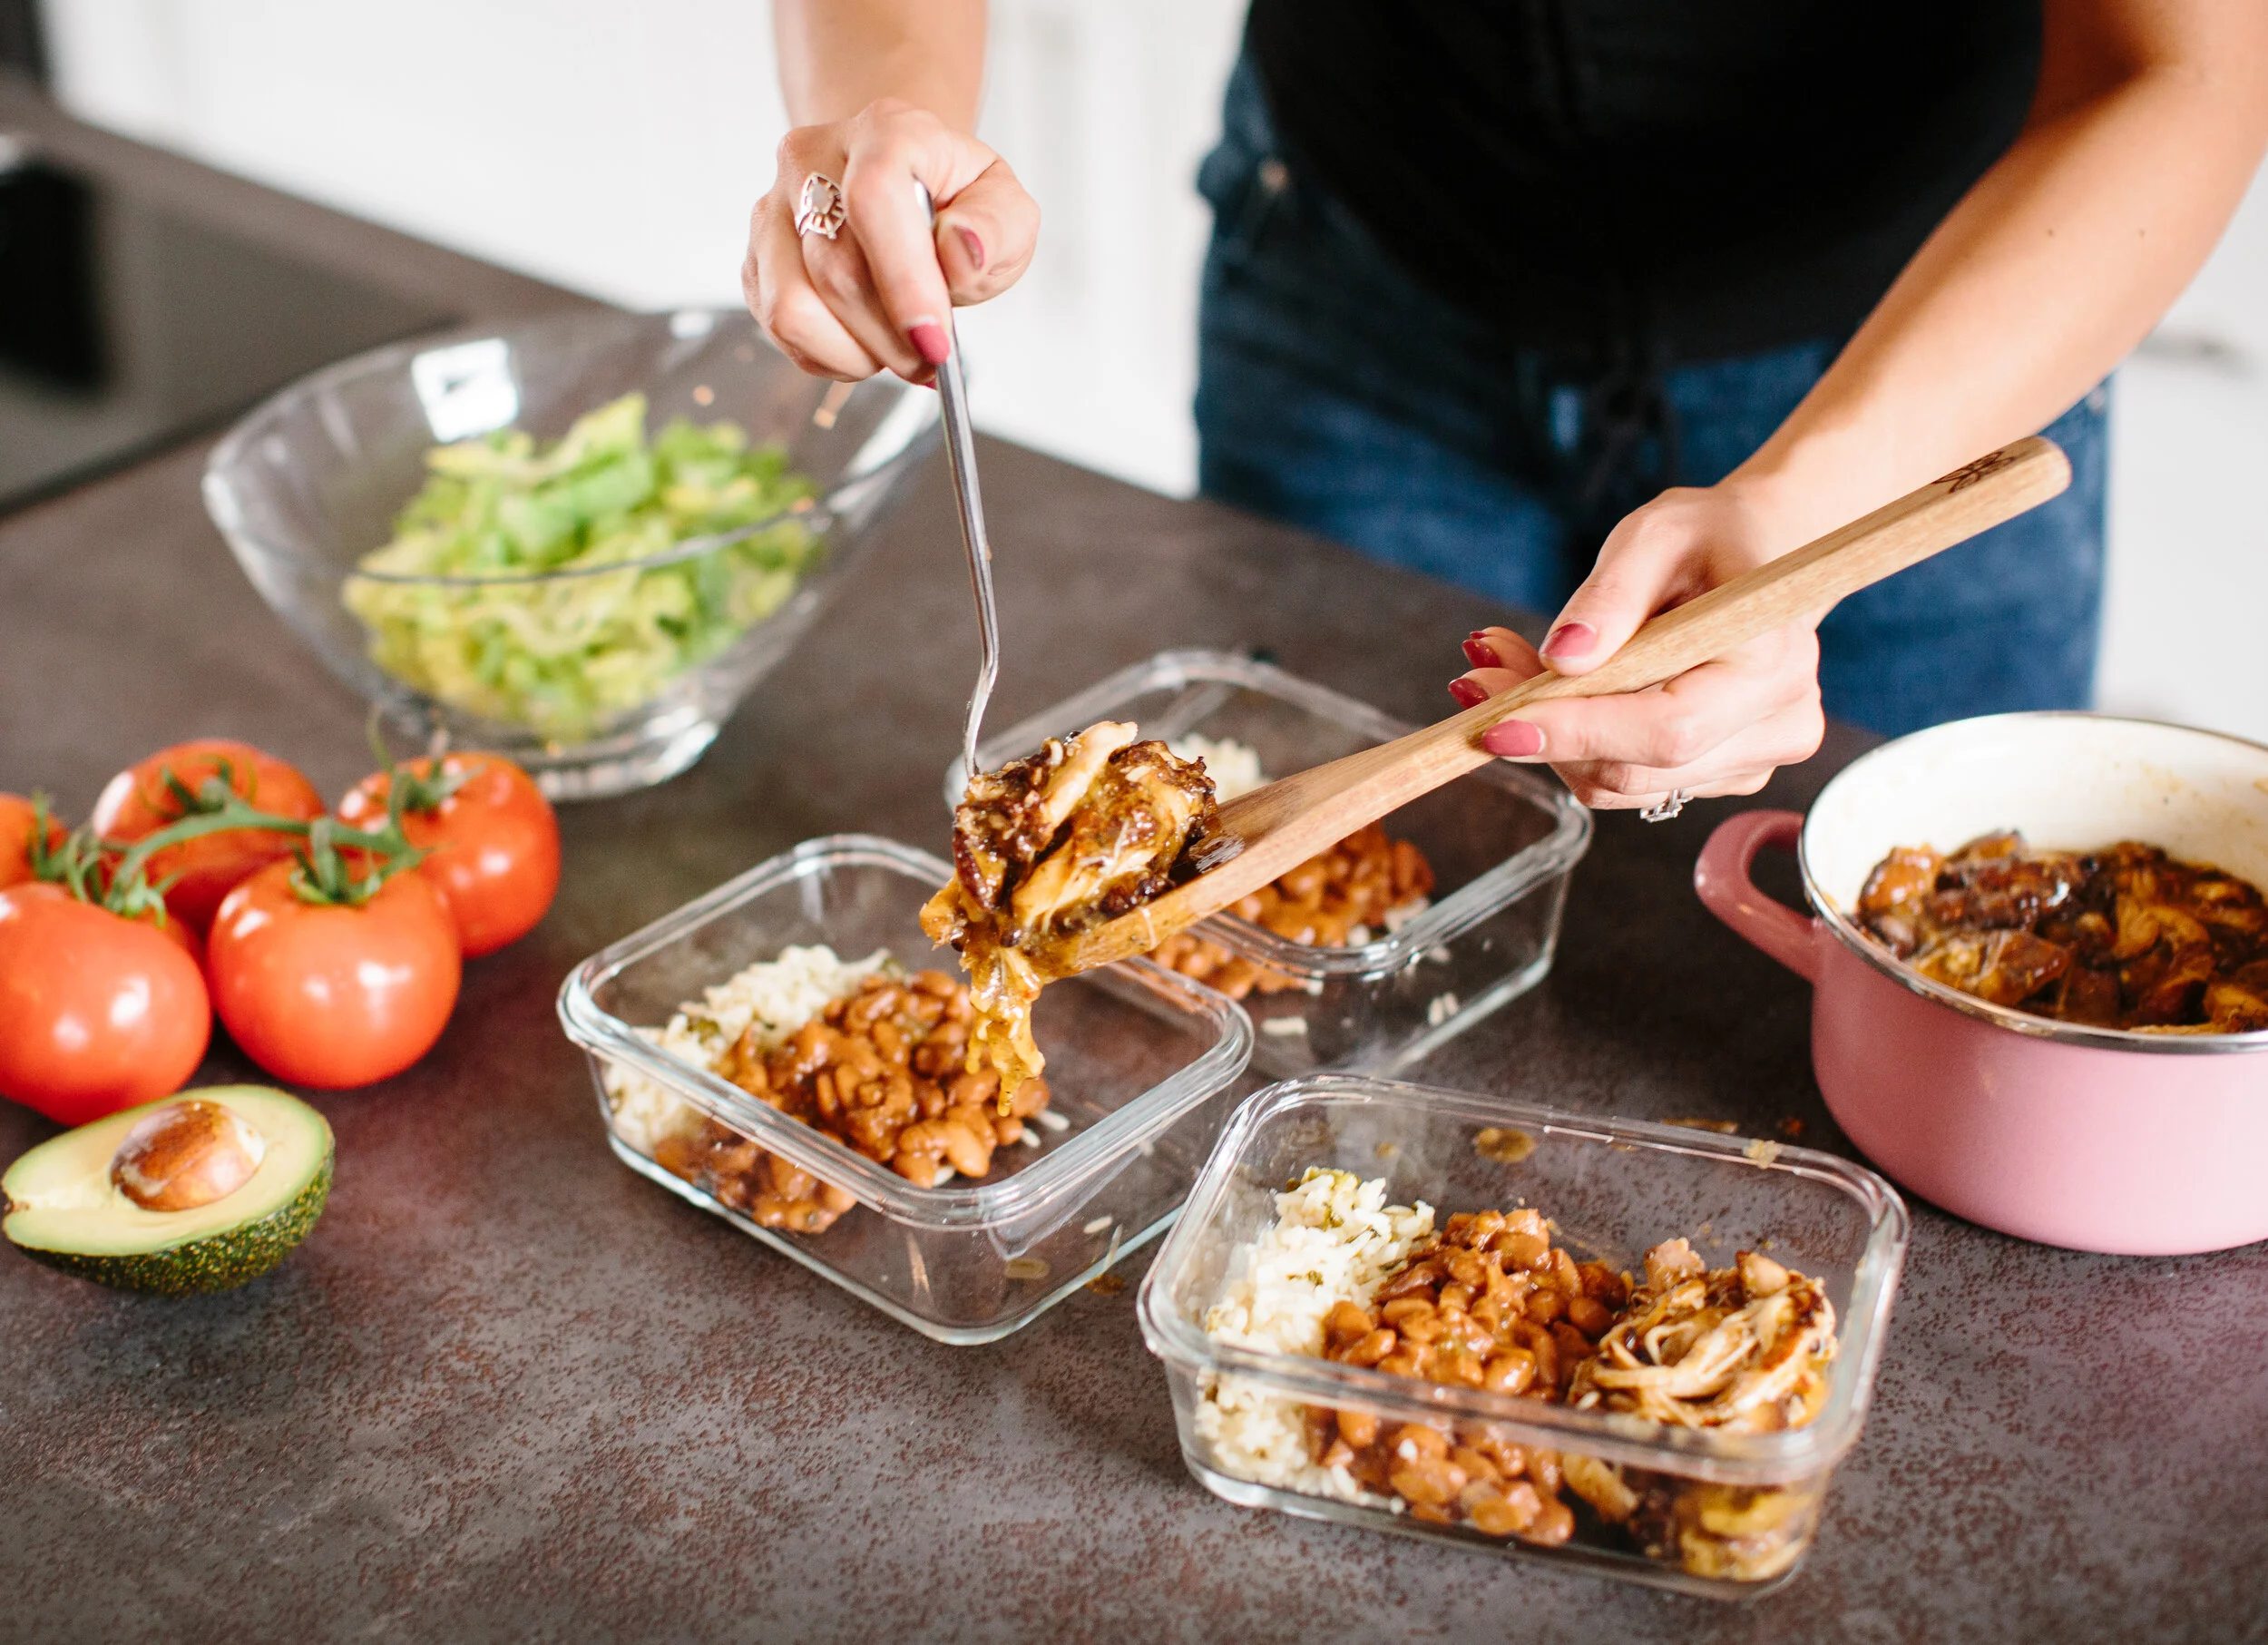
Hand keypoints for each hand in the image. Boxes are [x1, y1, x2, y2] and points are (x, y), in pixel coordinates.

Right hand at [743, 98, 1038, 383]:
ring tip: (896, 347)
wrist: (907, 192)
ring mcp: (773, 209)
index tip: (935, 339)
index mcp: (885, 131)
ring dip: (856, 352)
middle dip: (891, 336)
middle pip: (834, 269)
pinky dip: (830, 356)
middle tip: (931, 355)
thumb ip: (997, 228)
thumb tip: (962, 252)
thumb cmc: (956, 203)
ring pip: (791, 307)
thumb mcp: (1006, 210)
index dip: (902, 279)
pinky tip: (864, 343)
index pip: (873, 198)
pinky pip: (779, 330)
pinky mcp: (755, 259)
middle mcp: (812, 159)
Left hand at [1449, 485, 1825, 809]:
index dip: (1578, 733)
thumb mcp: (1656, 535)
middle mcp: (1778, 723)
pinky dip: (1575, 744)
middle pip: (1636, 768)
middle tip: (1478, 679)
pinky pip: (1630, 782)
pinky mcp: (1722, 774)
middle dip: (1544, 732)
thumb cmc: (1711, 539)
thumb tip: (1563, 660)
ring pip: (1622, 784)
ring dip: (1550, 738)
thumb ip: (1611, 595)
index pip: (1668, 728)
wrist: (1757, 560)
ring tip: (1505, 671)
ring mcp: (1753, 759)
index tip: (1496, 724)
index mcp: (1772, 659)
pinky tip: (1548, 692)